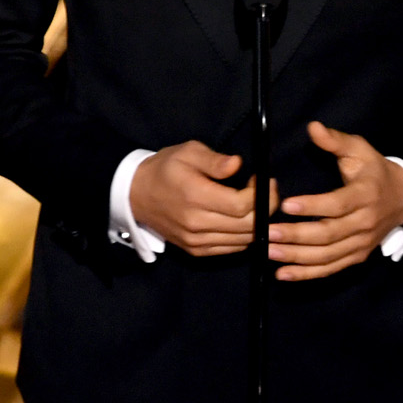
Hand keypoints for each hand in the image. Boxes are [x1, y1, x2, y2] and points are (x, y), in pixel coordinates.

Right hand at [129, 141, 277, 255]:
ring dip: (258, 223)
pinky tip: (243, 219)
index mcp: (195, 196)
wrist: (136, 195)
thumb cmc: (165, 169)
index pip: (241, 205)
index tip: (263, 179)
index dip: (261, 193)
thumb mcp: (188, 152)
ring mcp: (196, 241)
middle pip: (248, 226)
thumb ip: (215, 160)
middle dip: (266, 208)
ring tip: (255, 203)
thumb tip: (238, 164)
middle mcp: (196, 224)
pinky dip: (244, 235)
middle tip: (266, 190)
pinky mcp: (196, 251)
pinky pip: (232, 248)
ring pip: (243, 240)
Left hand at [270, 121, 402, 280]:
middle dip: (297, 235)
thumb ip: (335, 140)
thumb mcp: (360, 150)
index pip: (337, 204)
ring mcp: (360, 244)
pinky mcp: (356, 257)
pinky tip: (283, 274)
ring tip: (270, 252)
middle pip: (328, 234)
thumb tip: (313, 127)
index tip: (286, 205)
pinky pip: (330, 269)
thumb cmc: (375, 171)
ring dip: (297, 257)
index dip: (312, 206)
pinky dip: (306, 274)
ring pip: (327, 256)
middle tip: (269, 233)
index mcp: (364, 195)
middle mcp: (364, 223)